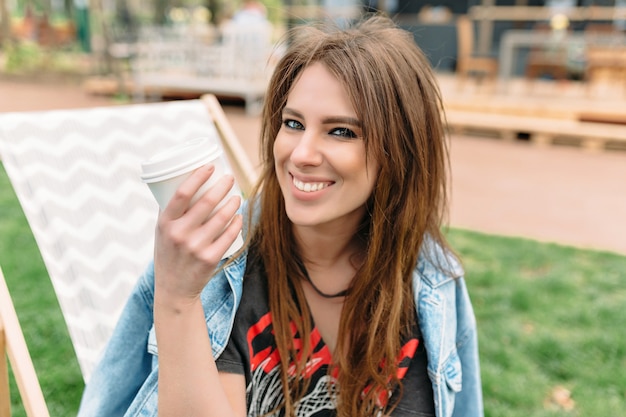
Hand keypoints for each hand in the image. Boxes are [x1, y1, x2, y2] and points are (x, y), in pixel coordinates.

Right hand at [154, 164, 242, 307]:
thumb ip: (171, 211)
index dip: (198, 177)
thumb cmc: (169, 253)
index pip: (182, 194)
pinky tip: (239, 216)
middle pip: (207, 202)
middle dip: (223, 186)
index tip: (210, 167)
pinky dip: (237, 223)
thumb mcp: (162, 232)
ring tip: (237, 196)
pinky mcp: (210, 259)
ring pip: (222, 217)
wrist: (174, 289)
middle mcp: (179, 234)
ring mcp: (196, 247)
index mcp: (165, 223)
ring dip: (233, 202)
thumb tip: (186, 182)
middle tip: (230, 178)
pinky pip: (230, 235)